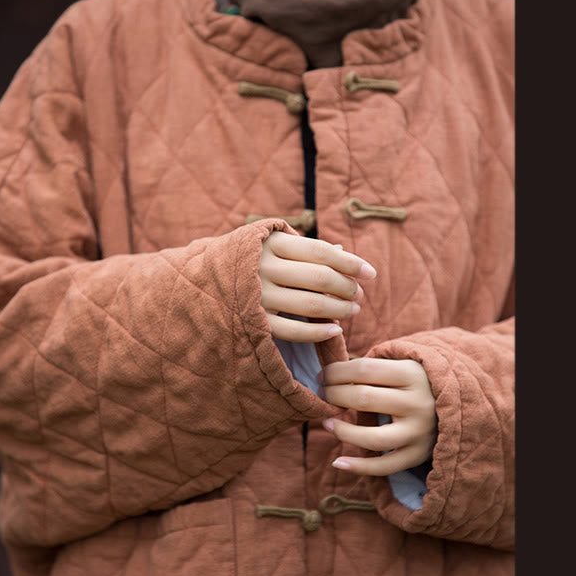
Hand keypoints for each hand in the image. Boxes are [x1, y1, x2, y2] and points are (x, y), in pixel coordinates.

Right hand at [260, 231, 376, 341]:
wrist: (203, 282)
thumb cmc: (250, 260)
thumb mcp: (273, 245)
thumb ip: (306, 249)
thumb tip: (344, 254)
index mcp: (272, 243)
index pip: (321, 251)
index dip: (351, 263)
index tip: (371, 273)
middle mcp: (264, 267)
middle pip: (320, 278)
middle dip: (347, 287)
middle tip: (359, 294)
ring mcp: (258, 296)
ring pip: (310, 304)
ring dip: (339, 309)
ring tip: (352, 310)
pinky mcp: (254, 322)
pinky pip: (294, 331)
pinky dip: (319, 333)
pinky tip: (335, 330)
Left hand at [320, 358, 437, 474]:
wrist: (462, 406)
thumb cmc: (417, 382)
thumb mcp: (404, 365)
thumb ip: (373, 367)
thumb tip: (328, 375)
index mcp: (413, 374)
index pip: (364, 369)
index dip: (336, 372)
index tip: (322, 376)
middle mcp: (418, 403)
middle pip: (364, 399)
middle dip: (334, 396)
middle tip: (323, 395)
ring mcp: (419, 432)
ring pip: (372, 437)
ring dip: (343, 431)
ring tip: (327, 423)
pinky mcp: (417, 455)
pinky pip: (384, 466)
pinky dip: (358, 467)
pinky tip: (338, 462)